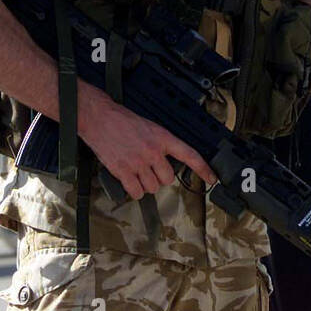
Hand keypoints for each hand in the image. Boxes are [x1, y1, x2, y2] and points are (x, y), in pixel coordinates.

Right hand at [77, 87, 216, 199]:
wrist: (99, 118)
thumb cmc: (121, 120)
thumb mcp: (148, 127)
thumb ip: (160, 143)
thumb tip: (166, 160)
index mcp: (162, 137)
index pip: (189, 154)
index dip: (203, 168)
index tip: (211, 178)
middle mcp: (153, 151)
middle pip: (168, 179)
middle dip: (159, 177)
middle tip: (149, 169)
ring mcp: (138, 162)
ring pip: (152, 188)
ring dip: (146, 184)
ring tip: (137, 171)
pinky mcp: (123, 171)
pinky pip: (136, 192)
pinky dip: (134, 191)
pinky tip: (130, 181)